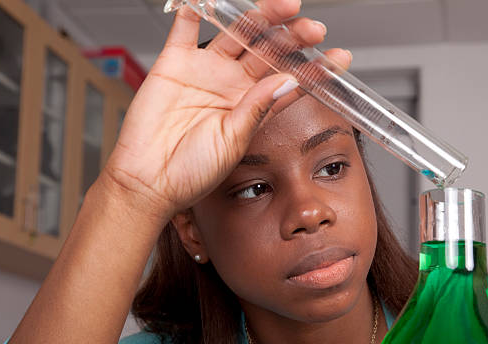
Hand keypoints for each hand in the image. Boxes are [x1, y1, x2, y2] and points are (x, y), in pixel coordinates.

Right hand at [100, 0, 352, 221]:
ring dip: (260, 17)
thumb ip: (257, 108)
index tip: (339, 58)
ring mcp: (205, 71)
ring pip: (238, 33)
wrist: (148, 181)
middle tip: (312, 28)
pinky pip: (186, 27)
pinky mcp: (174, 63)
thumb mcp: (233, 142)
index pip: (289, 81)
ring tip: (285, 7)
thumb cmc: (191, 172)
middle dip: (292, 37)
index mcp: (251, 107)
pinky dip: (198, 8)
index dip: (313, 68)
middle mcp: (232, 86)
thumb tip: (286, 79)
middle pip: (268, 51)